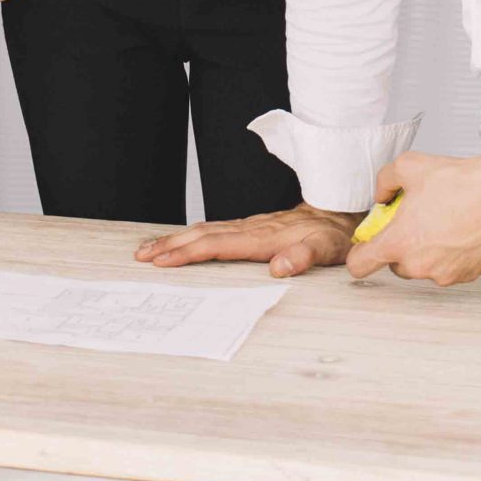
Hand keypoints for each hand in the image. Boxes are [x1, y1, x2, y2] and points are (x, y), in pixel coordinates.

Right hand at [134, 204, 358, 277]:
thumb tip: (279, 267)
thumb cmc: (332, 236)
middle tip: (141, 256)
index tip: (163, 261)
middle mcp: (250, 228)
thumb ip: (302, 257)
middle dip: (170, 245)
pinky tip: (182, 240)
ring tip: (149, 249)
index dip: (188, 253)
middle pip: (202, 235)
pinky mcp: (250, 227)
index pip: (217, 245)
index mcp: (262, 237)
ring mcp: (248, 226)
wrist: (339, 212)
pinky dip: (191, 235)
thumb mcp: (325, 249)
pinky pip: (214, 230)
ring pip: (204, 230)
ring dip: (175, 240)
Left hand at [343, 151, 480, 286]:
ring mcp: (443, 274)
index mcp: (398, 242)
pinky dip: (447, 256)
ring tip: (438, 224)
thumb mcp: (406, 166)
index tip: (366, 245)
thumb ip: (383, 182)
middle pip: (394, 265)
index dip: (359, 254)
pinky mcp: (465, 275)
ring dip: (423, 252)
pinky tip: (456, 232)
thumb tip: (381, 197)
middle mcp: (418, 265)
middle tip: (413, 222)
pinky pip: (446, 269)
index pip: (359, 265)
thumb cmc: (458, 182)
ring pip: (421, 268)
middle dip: (399, 246)